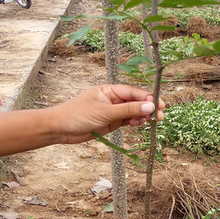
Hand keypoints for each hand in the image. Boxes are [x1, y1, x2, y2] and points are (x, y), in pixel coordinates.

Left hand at [50, 84, 164, 143]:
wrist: (59, 128)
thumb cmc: (77, 115)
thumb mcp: (105, 112)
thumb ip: (127, 111)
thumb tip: (149, 106)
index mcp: (109, 90)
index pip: (133, 92)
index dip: (147, 97)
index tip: (159, 104)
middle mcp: (112, 99)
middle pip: (135, 102)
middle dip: (148, 108)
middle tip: (160, 116)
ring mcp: (111, 111)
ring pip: (132, 112)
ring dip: (142, 116)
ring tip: (152, 122)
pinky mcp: (109, 123)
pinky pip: (126, 121)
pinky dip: (134, 123)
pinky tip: (139, 125)